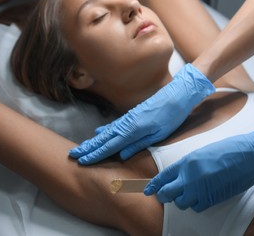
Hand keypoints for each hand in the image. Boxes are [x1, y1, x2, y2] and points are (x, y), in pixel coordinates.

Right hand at [69, 64, 214, 164]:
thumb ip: (140, 143)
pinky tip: (98, 133)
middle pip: (105, 138)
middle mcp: (128, 124)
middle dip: (89, 147)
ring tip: (82, 147)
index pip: (111, 145)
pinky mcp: (133, 114)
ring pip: (107, 132)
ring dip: (94, 140)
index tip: (82, 160)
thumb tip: (122, 155)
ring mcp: (129, 118)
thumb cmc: (172, 115)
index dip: (96, 154)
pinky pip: (115, 125)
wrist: (178, 94)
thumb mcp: (159, 133)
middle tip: (74, 155)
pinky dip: (104, 131)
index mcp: (134, 130)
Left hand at [144, 121, 253, 211]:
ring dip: (184, 200)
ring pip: (182, 203)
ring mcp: (201, 189)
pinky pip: (197, 207)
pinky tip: (203, 194)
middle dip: (165, 196)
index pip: (163, 177)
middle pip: (168, 194)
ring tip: (192, 191)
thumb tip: (177, 177)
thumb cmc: (228, 150)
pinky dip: (197, 204)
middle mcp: (191, 177)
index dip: (154, 185)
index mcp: (187, 162)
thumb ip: (187, 166)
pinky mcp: (212, 198)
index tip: (148, 190)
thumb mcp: (202, 153)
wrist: (249, 156)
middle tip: (166, 195)